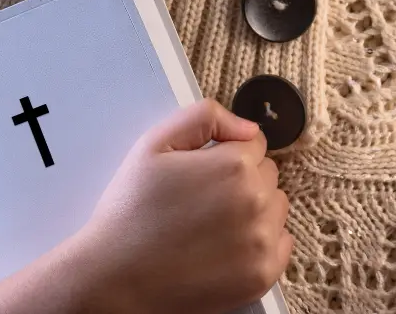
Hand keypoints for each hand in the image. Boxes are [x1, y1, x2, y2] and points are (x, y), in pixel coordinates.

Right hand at [0, 100, 290, 313]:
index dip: (227, 154)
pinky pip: (280, 244)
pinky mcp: (262, 274)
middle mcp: (256, 201)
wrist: (114, 278)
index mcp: (234, 165)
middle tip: (202, 201)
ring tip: (211, 225)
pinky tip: (225, 247)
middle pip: (268, 175)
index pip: (255, 144)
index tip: (203, 173)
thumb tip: (248, 127)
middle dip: (242, 181)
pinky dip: (260, 244)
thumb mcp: (154, 144)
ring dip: (255, 211)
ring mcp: (262, 241)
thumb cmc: (130, 212)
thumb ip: (204, 117)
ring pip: (276, 208)